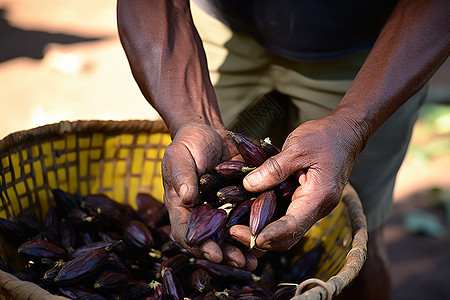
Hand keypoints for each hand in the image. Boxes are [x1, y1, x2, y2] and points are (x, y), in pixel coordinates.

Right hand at [161, 122, 257, 269]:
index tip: (215, 253)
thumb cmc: (187, 145)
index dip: (200, 246)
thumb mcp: (179, 156)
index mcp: (183, 208)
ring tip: (257, 260)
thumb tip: (187, 197)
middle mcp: (204, 214)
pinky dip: (257, 229)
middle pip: (212, 241)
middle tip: (242, 262)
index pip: (188, 233)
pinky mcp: (240, 200)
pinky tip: (270, 237)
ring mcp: (222, 209)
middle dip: (227, 255)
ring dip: (243, 249)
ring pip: (232, 236)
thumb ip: (181, 176)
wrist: (208, 133)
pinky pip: (248, 217)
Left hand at [230, 115, 364, 251]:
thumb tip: (249, 185)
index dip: (272, 234)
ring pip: (288, 230)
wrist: (345, 133)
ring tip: (238, 227)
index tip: (252, 238)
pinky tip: (251, 214)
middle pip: (289, 235)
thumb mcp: (297, 147)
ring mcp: (314, 207)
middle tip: (235, 232)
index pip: (294, 225)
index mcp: (319, 196)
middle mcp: (319, 207)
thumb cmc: (324, 137)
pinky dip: (271, 220)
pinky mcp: (308, 202)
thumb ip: (273, 168)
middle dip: (263, 239)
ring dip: (264, 232)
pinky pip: (289, 217)